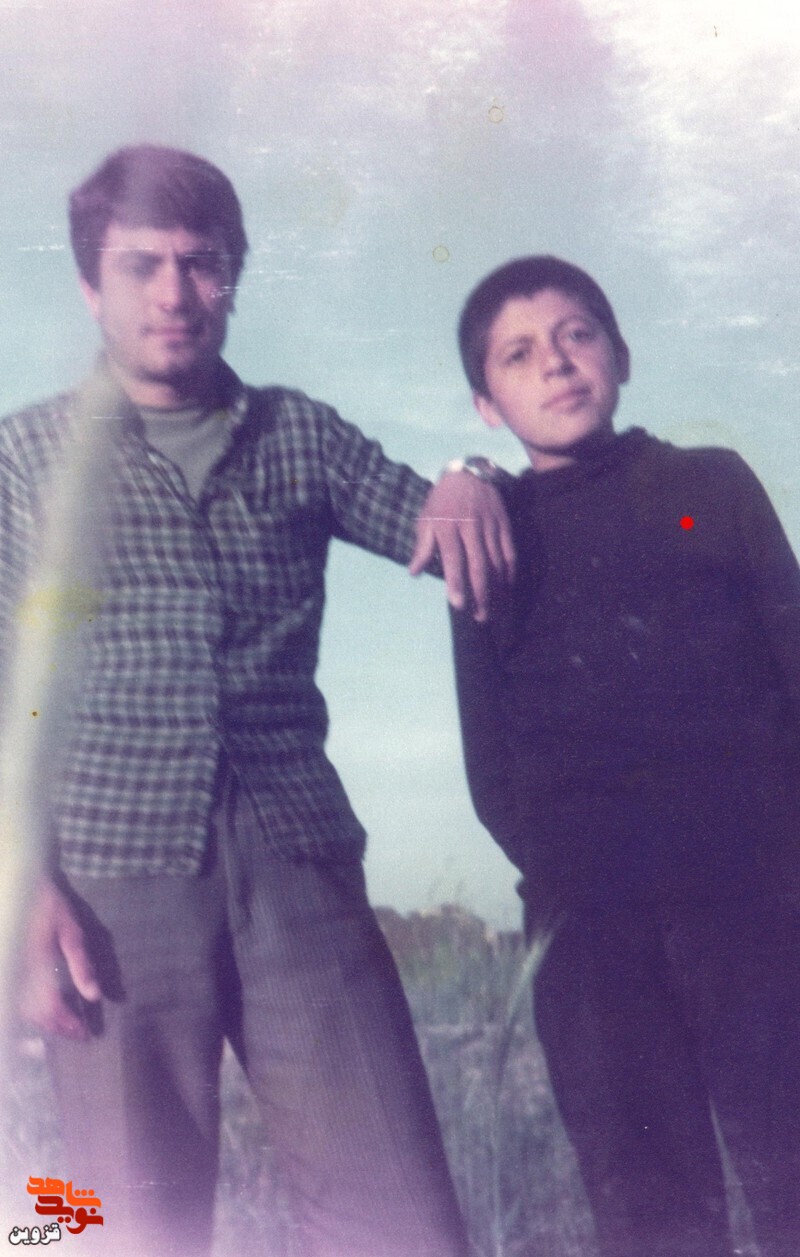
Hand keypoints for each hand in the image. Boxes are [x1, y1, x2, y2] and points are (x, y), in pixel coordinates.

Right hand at [18, 880, 100, 1038]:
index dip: (70, 1026)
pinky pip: (18, 1000)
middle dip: (60, 1028)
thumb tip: (96, 996)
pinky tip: (45, 1009)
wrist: (23, 888)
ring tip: (66, 1025)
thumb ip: (82, 965)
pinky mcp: (11, 970)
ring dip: (46, 1022)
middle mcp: (22, 978)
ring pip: (25, 1011)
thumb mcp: (73, 932)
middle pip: (38, 1016)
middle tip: (80, 1034)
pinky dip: (32, 1010)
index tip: (88, 1035)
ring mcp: (14, 975)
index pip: (53, 1010)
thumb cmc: (52, 907)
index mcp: (39, 970)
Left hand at [409, 472, 514, 620]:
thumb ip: (422, 546)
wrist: (469, 472)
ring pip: (496, 562)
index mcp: (448, 526)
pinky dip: (510, 571)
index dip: (456, 583)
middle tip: (480, 616)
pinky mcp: (504, 524)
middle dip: (480, 594)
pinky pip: (509, 551)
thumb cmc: (442, 499)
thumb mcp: (426, 518)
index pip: (453, 559)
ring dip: (496, 588)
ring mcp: (490, 526)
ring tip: (493, 609)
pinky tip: (507, 587)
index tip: (458, 605)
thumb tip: (413, 572)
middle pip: (479, 565)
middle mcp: (471, 527)